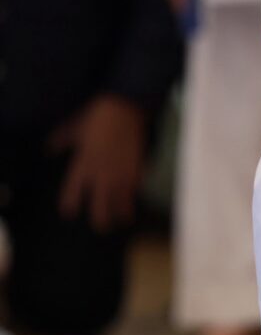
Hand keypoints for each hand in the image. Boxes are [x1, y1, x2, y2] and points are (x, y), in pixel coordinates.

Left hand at [51, 96, 145, 231]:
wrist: (125, 107)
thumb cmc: (96, 116)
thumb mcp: (73, 127)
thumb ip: (61, 141)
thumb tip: (49, 149)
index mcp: (81, 167)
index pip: (72, 197)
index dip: (70, 208)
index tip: (70, 213)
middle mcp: (100, 176)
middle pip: (99, 211)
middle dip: (100, 222)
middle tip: (102, 226)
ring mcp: (120, 176)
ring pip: (121, 206)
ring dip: (121, 214)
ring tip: (123, 219)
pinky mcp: (137, 170)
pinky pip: (136, 191)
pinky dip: (135, 196)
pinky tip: (136, 198)